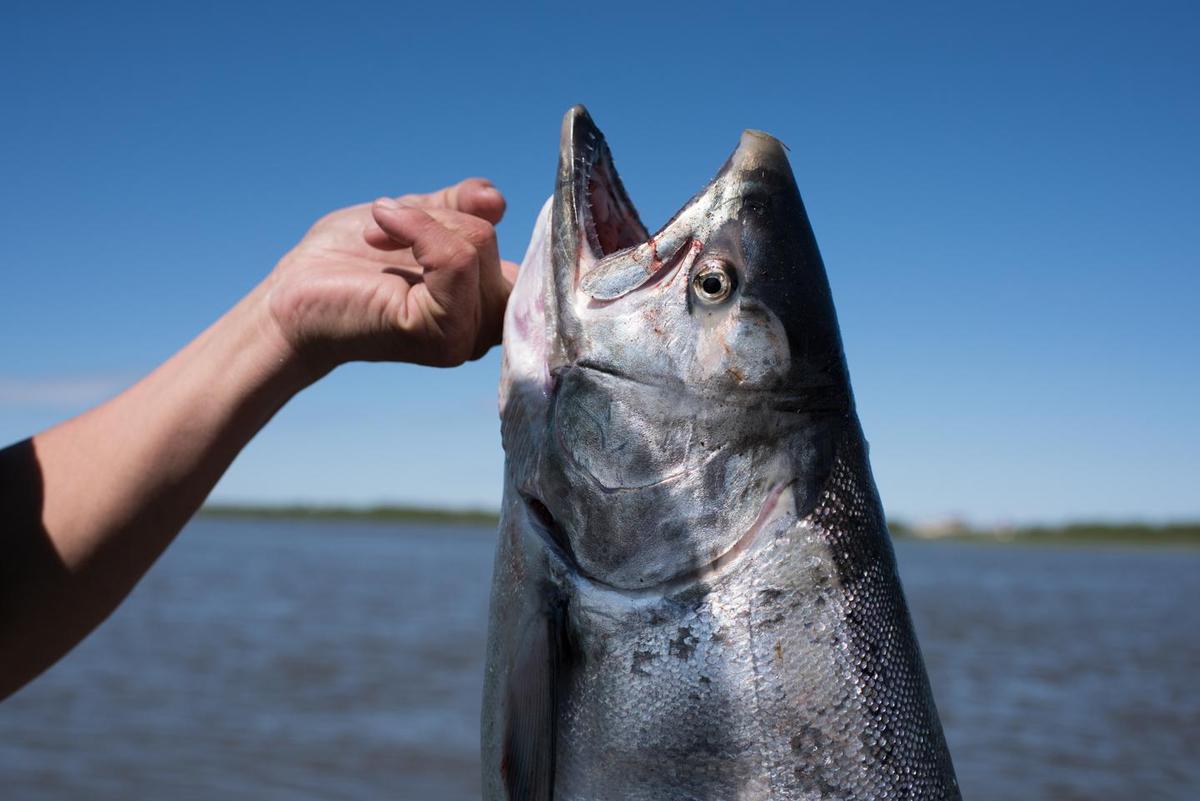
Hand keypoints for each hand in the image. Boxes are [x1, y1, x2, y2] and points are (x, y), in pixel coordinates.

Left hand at [264, 178, 519, 376]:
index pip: (518, 256)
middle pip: (489, 239)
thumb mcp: (413, 215)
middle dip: (438, 215)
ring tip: (378, 233)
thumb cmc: (347, 261)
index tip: (470, 203)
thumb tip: (496, 200)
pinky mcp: (442, 336)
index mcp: (482, 302)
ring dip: (420, 221)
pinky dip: (417, 229)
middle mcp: (482, 328)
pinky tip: (379, 230)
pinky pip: (456, 260)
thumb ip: (459, 207)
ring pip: (475, 245)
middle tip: (389, 224)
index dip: (493, 220)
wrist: (293, 295)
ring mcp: (465, 336)